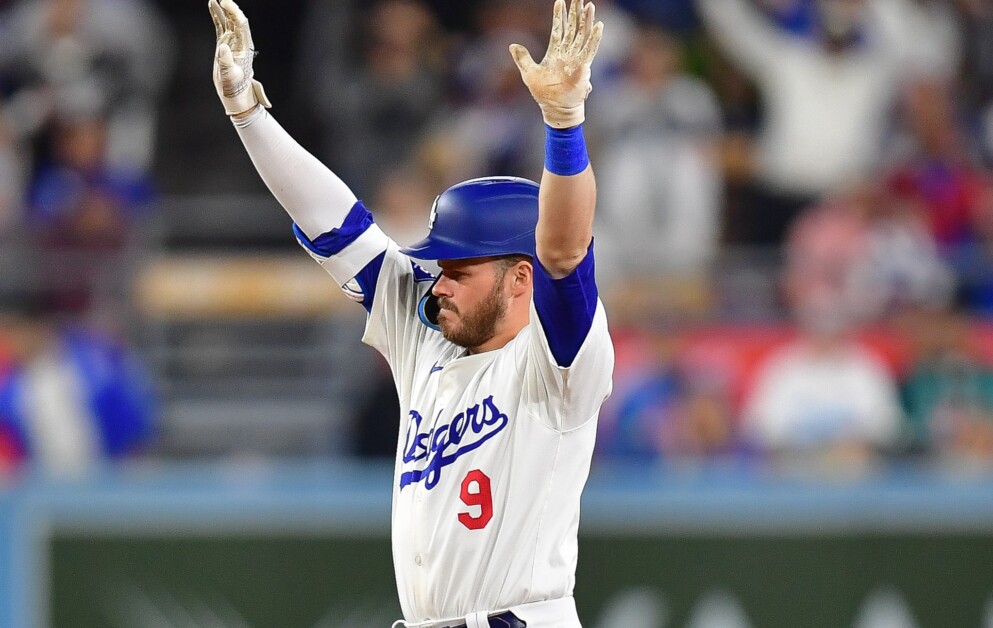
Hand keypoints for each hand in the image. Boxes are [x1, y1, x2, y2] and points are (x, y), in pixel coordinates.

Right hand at [209, 0, 270, 115]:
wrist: (234, 93)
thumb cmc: (235, 87)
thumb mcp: (230, 76)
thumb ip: (226, 62)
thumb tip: (222, 47)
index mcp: (244, 47)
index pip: (241, 25)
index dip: (235, 12)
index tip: (225, 3)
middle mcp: (240, 42)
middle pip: (236, 20)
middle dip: (230, 8)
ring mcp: (232, 42)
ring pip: (228, 21)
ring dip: (223, 9)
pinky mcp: (224, 44)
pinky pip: (220, 26)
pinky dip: (216, 16)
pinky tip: (212, 6)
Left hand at [510, 0, 603, 128]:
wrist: (555, 108)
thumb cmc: (544, 94)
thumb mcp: (529, 73)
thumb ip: (522, 58)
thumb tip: (512, 45)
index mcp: (556, 52)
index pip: (558, 29)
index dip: (559, 16)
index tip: (560, 1)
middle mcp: (567, 52)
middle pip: (573, 27)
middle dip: (575, 12)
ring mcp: (576, 58)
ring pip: (583, 34)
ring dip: (586, 20)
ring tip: (589, 5)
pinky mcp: (583, 67)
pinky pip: (590, 49)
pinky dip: (594, 38)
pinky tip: (598, 26)